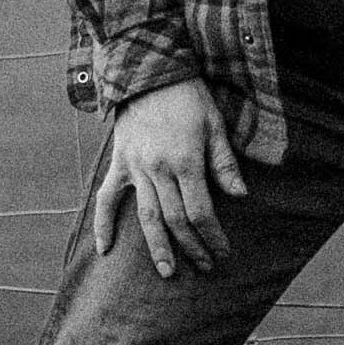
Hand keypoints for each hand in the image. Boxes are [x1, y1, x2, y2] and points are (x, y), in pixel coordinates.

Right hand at [92, 78, 242, 278]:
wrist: (149, 72)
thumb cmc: (188, 98)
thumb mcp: (214, 125)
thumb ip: (224, 163)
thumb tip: (240, 195)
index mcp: (186, 161)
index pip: (200, 211)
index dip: (212, 235)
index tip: (222, 251)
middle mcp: (158, 170)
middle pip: (175, 219)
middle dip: (192, 247)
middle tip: (205, 266)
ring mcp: (135, 168)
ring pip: (146, 216)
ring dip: (157, 247)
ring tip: (167, 272)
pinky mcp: (119, 164)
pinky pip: (107, 199)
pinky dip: (103, 224)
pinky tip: (105, 249)